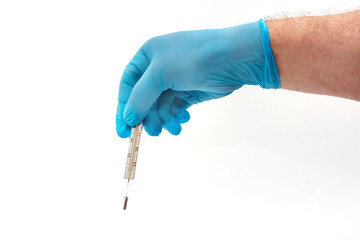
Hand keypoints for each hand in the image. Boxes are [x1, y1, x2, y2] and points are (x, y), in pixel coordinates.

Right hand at [116, 19, 279, 137]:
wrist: (234, 58)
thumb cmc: (195, 57)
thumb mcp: (160, 73)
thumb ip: (140, 97)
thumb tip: (128, 118)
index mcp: (148, 55)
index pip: (128, 85)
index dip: (123, 108)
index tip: (123, 131)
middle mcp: (159, 68)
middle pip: (144, 99)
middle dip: (148, 117)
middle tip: (154, 132)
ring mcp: (174, 81)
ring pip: (160, 107)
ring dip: (164, 120)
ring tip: (174, 128)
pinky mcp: (188, 92)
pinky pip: (175, 109)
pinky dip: (176, 117)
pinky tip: (183, 120)